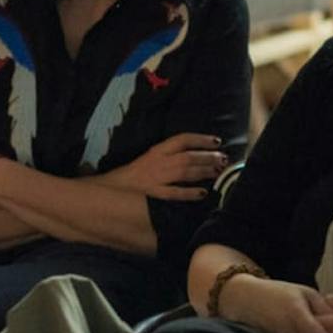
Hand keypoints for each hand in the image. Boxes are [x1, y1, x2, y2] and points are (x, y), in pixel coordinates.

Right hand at [96, 132, 227, 201]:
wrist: (108, 191)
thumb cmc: (129, 177)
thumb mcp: (147, 161)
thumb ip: (166, 158)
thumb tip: (192, 158)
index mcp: (156, 151)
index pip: (181, 139)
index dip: (200, 139)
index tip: (217, 140)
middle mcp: (158, 162)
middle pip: (188, 156)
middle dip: (208, 156)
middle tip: (223, 159)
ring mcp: (156, 178)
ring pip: (185, 171)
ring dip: (204, 171)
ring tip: (218, 171)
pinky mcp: (153, 194)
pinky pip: (174, 193)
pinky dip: (189, 193)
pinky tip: (202, 193)